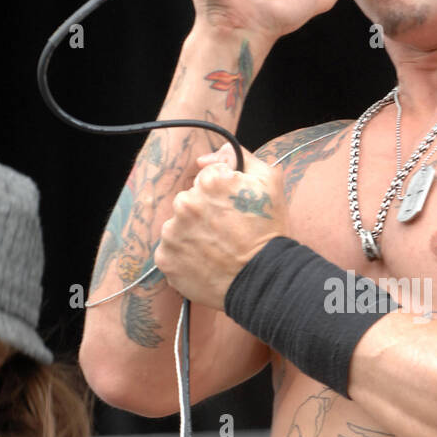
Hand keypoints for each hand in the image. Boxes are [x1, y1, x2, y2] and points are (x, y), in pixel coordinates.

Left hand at [154, 145, 287, 309]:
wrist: (264, 280)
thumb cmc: (269, 232)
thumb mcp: (269, 181)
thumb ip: (237, 157)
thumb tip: (204, 159)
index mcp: (209, 181)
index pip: (206, 179)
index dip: (222, 196)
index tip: (234, 212)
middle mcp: (185, 204)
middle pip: (189, 203)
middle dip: (204, 214)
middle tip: (226, 233)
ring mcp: (172, 233)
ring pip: (178, 227)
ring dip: (192, 235)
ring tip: (216, 250)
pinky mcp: (166, 259)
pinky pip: (171, 252)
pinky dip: (184, 257)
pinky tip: (205, 262)